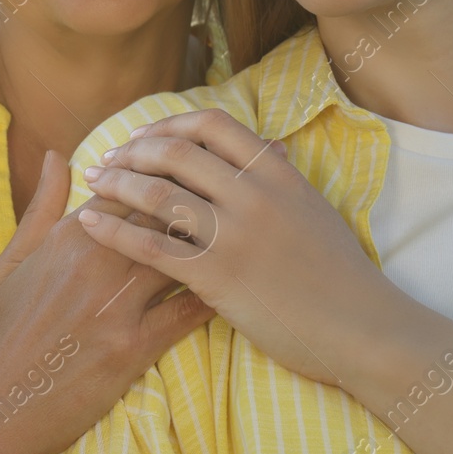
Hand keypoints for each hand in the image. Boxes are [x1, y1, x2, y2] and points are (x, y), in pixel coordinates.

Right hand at [0, 150, 216, 453]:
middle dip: (203, 192)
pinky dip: (214, 294)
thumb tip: (56, 154)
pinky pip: (186, 311)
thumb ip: (42, 204)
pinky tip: (240, 283)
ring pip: (180, 253)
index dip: (166, 167)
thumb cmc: (9, 328)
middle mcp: (96, 261)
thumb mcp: (13, 259)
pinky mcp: (134, 345)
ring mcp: (116, 304)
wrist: (5, 401)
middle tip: (244, 178)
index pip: (129, 184)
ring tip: (254, 223)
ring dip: (217, 237)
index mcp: (69, 235)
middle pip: (163, 210)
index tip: (198, 158)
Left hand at [76, 109, 405, 388]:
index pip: (212, 124)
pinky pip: (151, 245)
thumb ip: (279, 179)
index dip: (169, 124)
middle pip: (176, 152)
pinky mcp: (218, 276)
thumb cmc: (340, 275)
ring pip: (158, 194)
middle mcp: (254, 194)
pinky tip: (89, 226)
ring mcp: (235, 234)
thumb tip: (262, 149)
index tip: (142, 137)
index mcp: (278, 172)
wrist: (363, 329)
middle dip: (131, 152)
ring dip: (116, 185)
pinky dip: (113, 231)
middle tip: (106, 161)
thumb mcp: (313, 209)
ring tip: (94, 186)